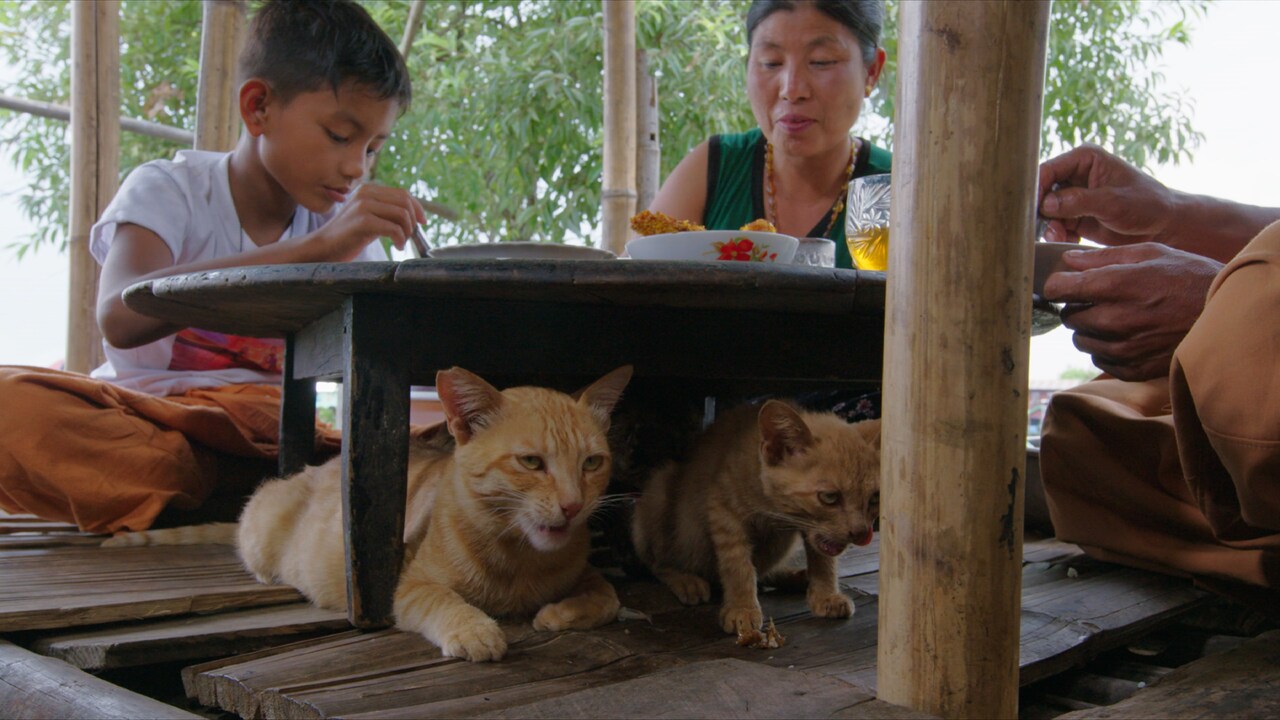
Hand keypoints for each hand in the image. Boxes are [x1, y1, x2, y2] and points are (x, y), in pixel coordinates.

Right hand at [309, 183, 425, 260]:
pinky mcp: (363, 221)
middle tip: (410, 236)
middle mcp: (366, 193)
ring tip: (401, 242)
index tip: (422, 222)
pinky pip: (394, 228)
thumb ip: (386, 211)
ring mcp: (363, 205)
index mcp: (368, 190)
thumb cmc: (349, 236)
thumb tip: (415, 214)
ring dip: (407, 231)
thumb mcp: (369, 218)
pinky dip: (400, 239)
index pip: (402, 193)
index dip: (417, 208)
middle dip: (413, 221)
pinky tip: (397, 246)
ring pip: (402, 214)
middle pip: (405, 202)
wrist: (324, 248)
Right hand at [1038, 144, 1180, 247]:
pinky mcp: (1075, 216)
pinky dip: (1058, 235)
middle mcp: (1075, 175)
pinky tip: (1069, 240)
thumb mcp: (1113, 201)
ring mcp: (1073, 197)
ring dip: (1050, 226)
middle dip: (1042, 211)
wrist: (1163, 227)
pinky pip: (1055, 225)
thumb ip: (1078, 201)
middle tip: (1049, 227)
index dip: (1036, 187)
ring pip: (1046, 211)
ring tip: (1060, 236)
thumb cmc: (1146, 205)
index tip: (1032, 208)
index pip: (1049, 169)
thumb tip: (1046, 204)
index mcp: (1084, 159)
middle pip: (1042, 191)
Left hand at [1043, 243, 1222, 380]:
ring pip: (1081, 340)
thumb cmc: (1189, 278)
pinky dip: (1107, 349)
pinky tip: (1128, 336)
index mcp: (1116, 286)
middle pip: (1068, 316)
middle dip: (1078, 307)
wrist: (1226, 316)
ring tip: (1117, 318)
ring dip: (1090, 329)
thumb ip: (1104, 257)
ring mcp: (1123, 348)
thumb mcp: (1151, 254)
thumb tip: (1068, 260)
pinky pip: (1100, 360)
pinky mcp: (1132, 368)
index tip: (1065, 284)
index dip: (1058, 284)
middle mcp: (1114, 320)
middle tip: (1100, 300)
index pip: (1058, 288)